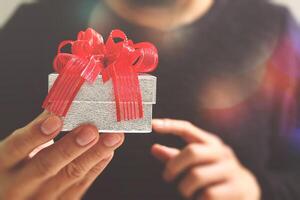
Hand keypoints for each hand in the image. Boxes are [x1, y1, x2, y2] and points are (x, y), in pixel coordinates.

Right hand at [0, 112, 123, 199]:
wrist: (14, 197)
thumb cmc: (15, 169)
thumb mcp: (16, 152)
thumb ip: (37, 132)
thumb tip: (65, 105)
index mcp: (3, 164)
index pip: (18, 147)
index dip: (36, 133)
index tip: (56, 118)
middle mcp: (19, 185)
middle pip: (46, 165)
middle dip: (71, 146)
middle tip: (91, 130)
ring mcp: (41, 198)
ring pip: (70, 176)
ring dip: (94, 155)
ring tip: (112, 138)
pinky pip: (80, 186)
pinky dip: (96, 167)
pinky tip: (108, 152)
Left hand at [151, 119, 259, 199]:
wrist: (246, 190)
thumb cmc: (212, 174)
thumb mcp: (196, 162)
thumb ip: (175, 156)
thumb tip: (154, 148)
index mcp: (210, 142)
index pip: (188, 129)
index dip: (170, 125)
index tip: (152, 125)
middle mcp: (221, 152)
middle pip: (191, 152)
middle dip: (174, 166)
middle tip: (167, 177)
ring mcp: (231, 169)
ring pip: (196, 176)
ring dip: (185, 188)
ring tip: (186, 192)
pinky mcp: (237, 188)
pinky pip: (207, 195)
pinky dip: (198, 199)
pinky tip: (201, 199)